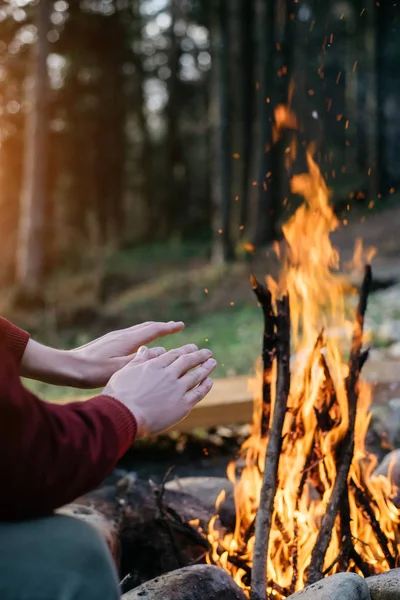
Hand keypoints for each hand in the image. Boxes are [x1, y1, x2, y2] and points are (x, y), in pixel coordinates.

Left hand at [21, 321, 183, 387]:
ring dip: (152, 329)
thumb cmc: (93, 372)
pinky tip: (140, 343)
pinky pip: (131, 335)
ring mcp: (114, 337)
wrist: (68, 367)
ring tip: (162, 331)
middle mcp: (122, 335)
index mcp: (127, 340)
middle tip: (176, 325)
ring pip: (138, 330)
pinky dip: (142, 335)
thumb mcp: (121, 369)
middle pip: (147, 327)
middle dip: (163, 326)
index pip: (153, 330)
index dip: (168, 327)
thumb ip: (142, 360)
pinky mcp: (108, 342)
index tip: (181, 325)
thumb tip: (162, 351)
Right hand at [103, 344, 215, 436]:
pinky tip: (209, 381)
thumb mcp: (124, 372)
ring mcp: (177, 390)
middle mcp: (168, 375)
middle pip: (188, 362)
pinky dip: (205, 386)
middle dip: (199, 356)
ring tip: (212, 362)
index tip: (193, 347)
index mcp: (154, 366)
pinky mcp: (182, 405)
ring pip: (195, 376)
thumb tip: (145, 349)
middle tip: (207, 352)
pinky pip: (198, 393)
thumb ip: (137, 360)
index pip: (174, 355)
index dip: (185, 350)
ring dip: (205, 368)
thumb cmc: (119, 395)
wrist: (124, 415)